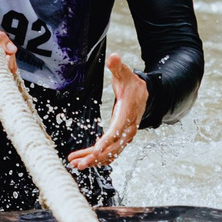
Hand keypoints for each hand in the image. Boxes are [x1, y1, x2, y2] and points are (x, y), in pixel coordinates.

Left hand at [67, 55, 146, 170]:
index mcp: (128, 114)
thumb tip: (114, 57)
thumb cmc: (132, 84)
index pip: (117, 130)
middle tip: (78, 163)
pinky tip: (84, 160)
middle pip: (112, 147)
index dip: (106, 141)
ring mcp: (126, 136)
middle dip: (95, 157)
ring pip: (110, 153)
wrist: (146, 94)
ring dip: (93, 160)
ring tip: (75, 164)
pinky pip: (110, 152)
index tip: (95, 150)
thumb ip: (117, 67)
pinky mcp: (121, 139)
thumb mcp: (125, 73)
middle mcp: (129, 129)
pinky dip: (98, 158)